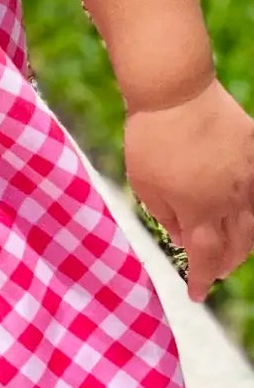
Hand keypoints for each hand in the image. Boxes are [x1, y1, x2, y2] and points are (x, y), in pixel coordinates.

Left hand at [125, 78, 253, 302]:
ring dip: (244, 243)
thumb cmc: (150, 138)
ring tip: (231, 250)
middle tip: (212, 272)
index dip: (202, 279)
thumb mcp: (145, 185)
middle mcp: (232, 199)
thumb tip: (182, 239)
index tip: (196, 295)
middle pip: (238, 245)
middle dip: (225, 264)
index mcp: (200, 211)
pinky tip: (247, 213)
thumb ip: (166, 217)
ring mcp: (248, 175)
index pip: (207, 258)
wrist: (174, 91)